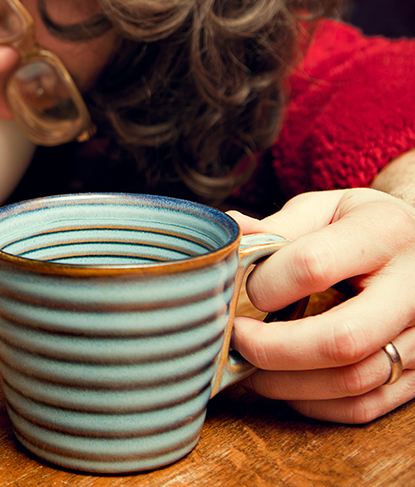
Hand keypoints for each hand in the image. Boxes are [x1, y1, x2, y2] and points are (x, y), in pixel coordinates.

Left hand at [226, 189, 414, 423]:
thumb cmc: (363, 227)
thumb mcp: (326, 210)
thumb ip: (279, 226)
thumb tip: (230, 234)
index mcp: (385, 233)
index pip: (312, 265)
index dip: (265, 284)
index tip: (244, 289)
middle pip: (341, 339)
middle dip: (272, 348)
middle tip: (236, 338)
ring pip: (351, 381)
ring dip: (285, 382)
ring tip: (249, 365)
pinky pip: (363, 406)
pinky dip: (314, 402)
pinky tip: (285, 381)